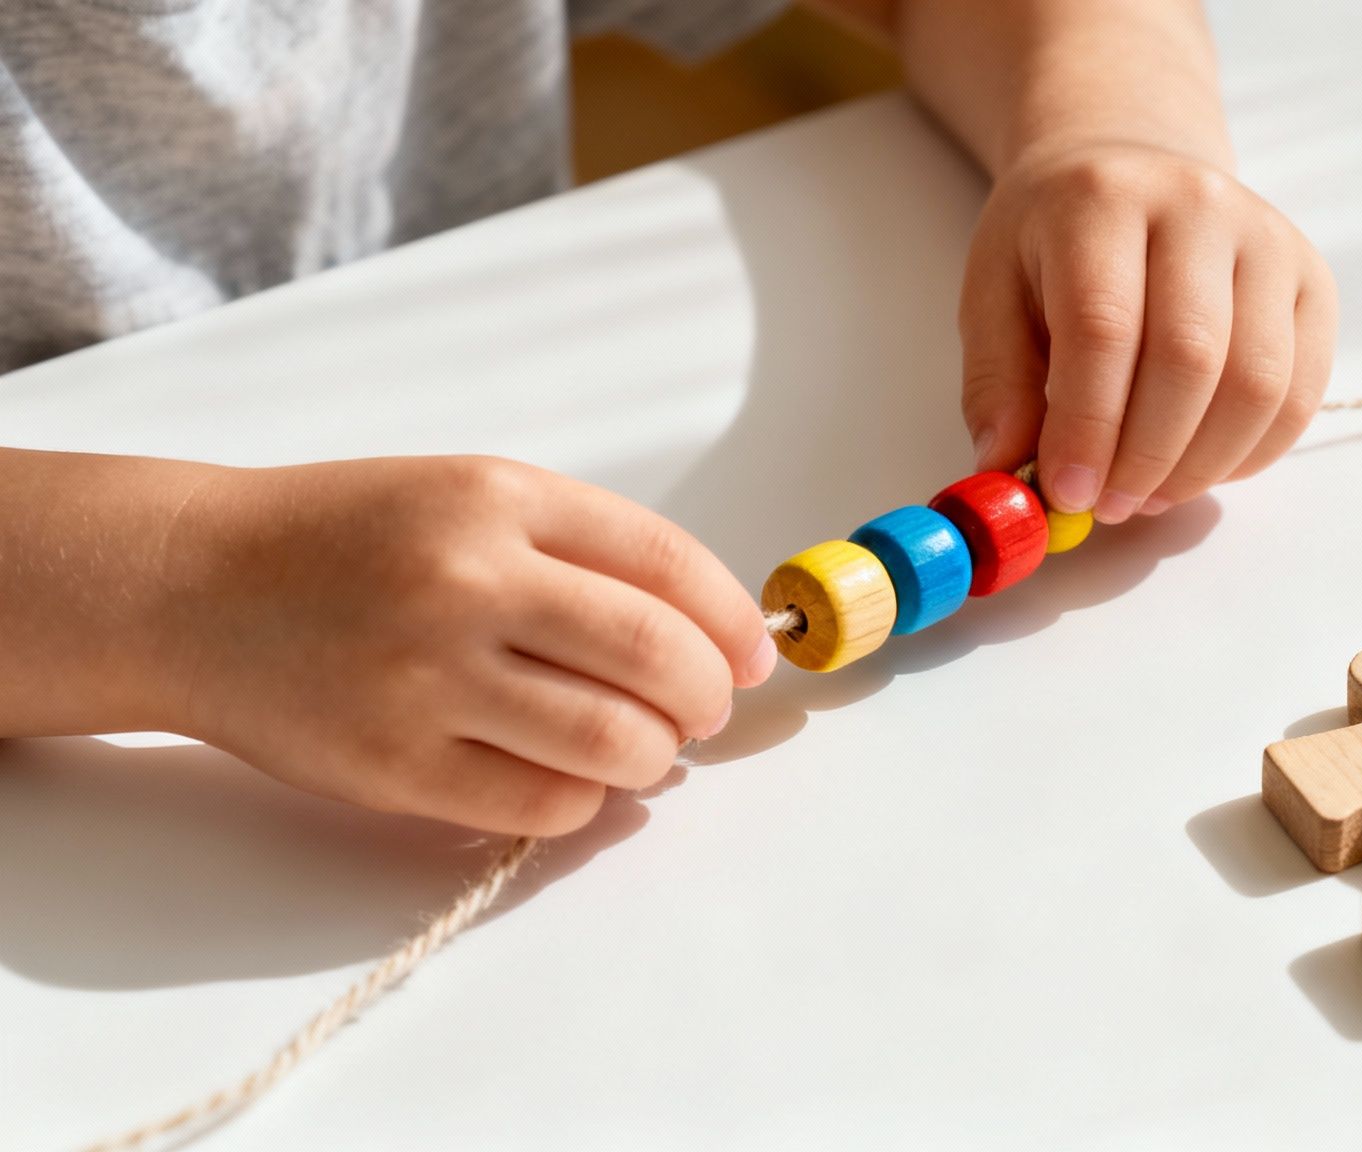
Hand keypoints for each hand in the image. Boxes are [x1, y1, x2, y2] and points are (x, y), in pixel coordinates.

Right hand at [159, 456, 774, 834]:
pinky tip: (574, 777)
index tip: (752, 652)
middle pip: (653, 654)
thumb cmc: (348, 540)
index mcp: (496, 499)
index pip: (665, 563)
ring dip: (656, 754)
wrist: (192, 585)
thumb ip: (581, 550)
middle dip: (707, 694)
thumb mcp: (466, 498)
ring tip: (646, 746)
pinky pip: (541, 802)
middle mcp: (465, 581)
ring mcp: (425, 678)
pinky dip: (585, 798)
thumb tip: (711, 632)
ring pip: (611, 740)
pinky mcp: (392, 765)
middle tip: (702, 708)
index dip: (732, 618)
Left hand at [958, 141, 1337, 522]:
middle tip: (1108, 506)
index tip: (1066, 493)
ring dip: (1200, 467)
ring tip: (1148, 493)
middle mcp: (1199, 204)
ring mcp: (1269, 240)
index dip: (1088, 425)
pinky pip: (1300, 393)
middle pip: (1191, 357)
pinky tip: (1198, 466)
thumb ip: (996, 384)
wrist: (1133, 170)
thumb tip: (1007, 470)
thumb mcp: (992, 293)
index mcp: (1102, 198)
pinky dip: (1249, 454)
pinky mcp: (1312, 281)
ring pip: (1257, 384)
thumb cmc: (1056, 243)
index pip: (1105, 326)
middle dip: (1146, 457)